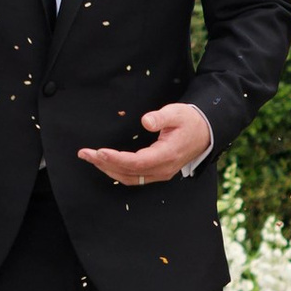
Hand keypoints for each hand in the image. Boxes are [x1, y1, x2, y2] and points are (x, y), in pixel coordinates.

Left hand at [79, 101, 213, 186]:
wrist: (206, 132)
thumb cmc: (190, 121)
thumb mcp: (177, 113)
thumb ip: (161, 117)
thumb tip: (145, 121)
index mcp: (167, 155)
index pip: (137, 162)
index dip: (116, 158)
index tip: (99, 151)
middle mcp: (163, 169)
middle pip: (128, 172)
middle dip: (104, 164)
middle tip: (85, 153)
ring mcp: (160, 173)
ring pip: (129, 178)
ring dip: (108, 169)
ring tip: (90, 158)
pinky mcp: (157, 172)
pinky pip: (134, 177)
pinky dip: (117, 171)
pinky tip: (105, 163)